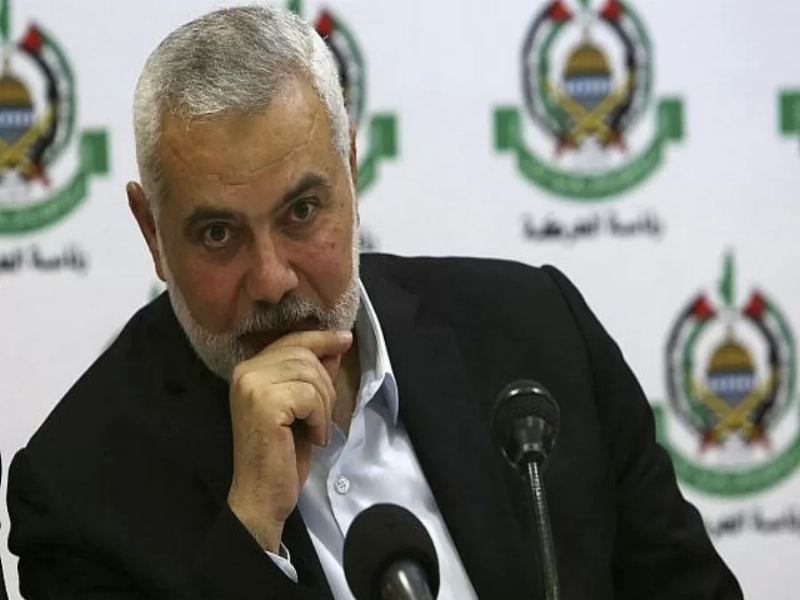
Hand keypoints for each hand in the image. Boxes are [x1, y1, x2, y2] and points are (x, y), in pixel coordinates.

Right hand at [226, 329, 353, 552]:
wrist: (261, 495)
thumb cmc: (283, 454)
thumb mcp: (302, 407)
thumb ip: (313, 375)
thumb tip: (336, 346)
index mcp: (249, 369)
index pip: (292, 340)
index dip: (321, 339)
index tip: (345, 339)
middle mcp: (245, 371)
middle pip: (305, 355)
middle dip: (325, 386)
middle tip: (320, 418)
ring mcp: (252, 385)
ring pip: (311, 374)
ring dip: (324, 406)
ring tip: (314, 430)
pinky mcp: (264, 403)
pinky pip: (310, 396)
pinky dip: (320, 419)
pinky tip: (311, 437)